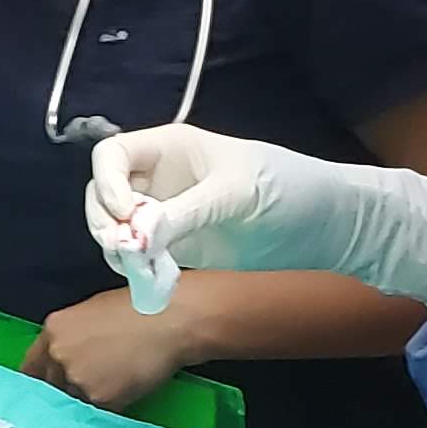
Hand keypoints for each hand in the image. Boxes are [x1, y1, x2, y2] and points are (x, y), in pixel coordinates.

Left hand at [23, 290, 193, 412]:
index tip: (48, 388)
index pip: (31, 368)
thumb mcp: (92, 312)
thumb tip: (69, 356)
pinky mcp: (100, 398)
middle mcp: (58, 355)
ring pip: (74, 401)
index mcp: (53, 330)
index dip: (42, 379)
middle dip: (66, 389)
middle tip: (91, 385)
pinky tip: (128, 387)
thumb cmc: (140, 307)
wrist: (172, 318)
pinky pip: (99, 411)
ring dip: (89, 398)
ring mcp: (77, 378)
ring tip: (116, 382)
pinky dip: (111, 405)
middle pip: (50, 387)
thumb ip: (71, 336)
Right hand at [84, 124, 426, 310]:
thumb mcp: (234, 194)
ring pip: (115, 228)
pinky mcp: (177, 245)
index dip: (108, 183)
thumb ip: (184, 213)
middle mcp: (159, 178)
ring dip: (116, 247)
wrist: (323, 225)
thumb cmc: (285, 189)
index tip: (128, 214)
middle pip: (103, 194)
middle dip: (105, 220)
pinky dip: (135, 268)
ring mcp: (165, 213)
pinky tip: (153, 279)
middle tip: (126, 250)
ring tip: (141, 267)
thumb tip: (135, 236)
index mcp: (169, 148)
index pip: (111, 156)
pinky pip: (138, 255)